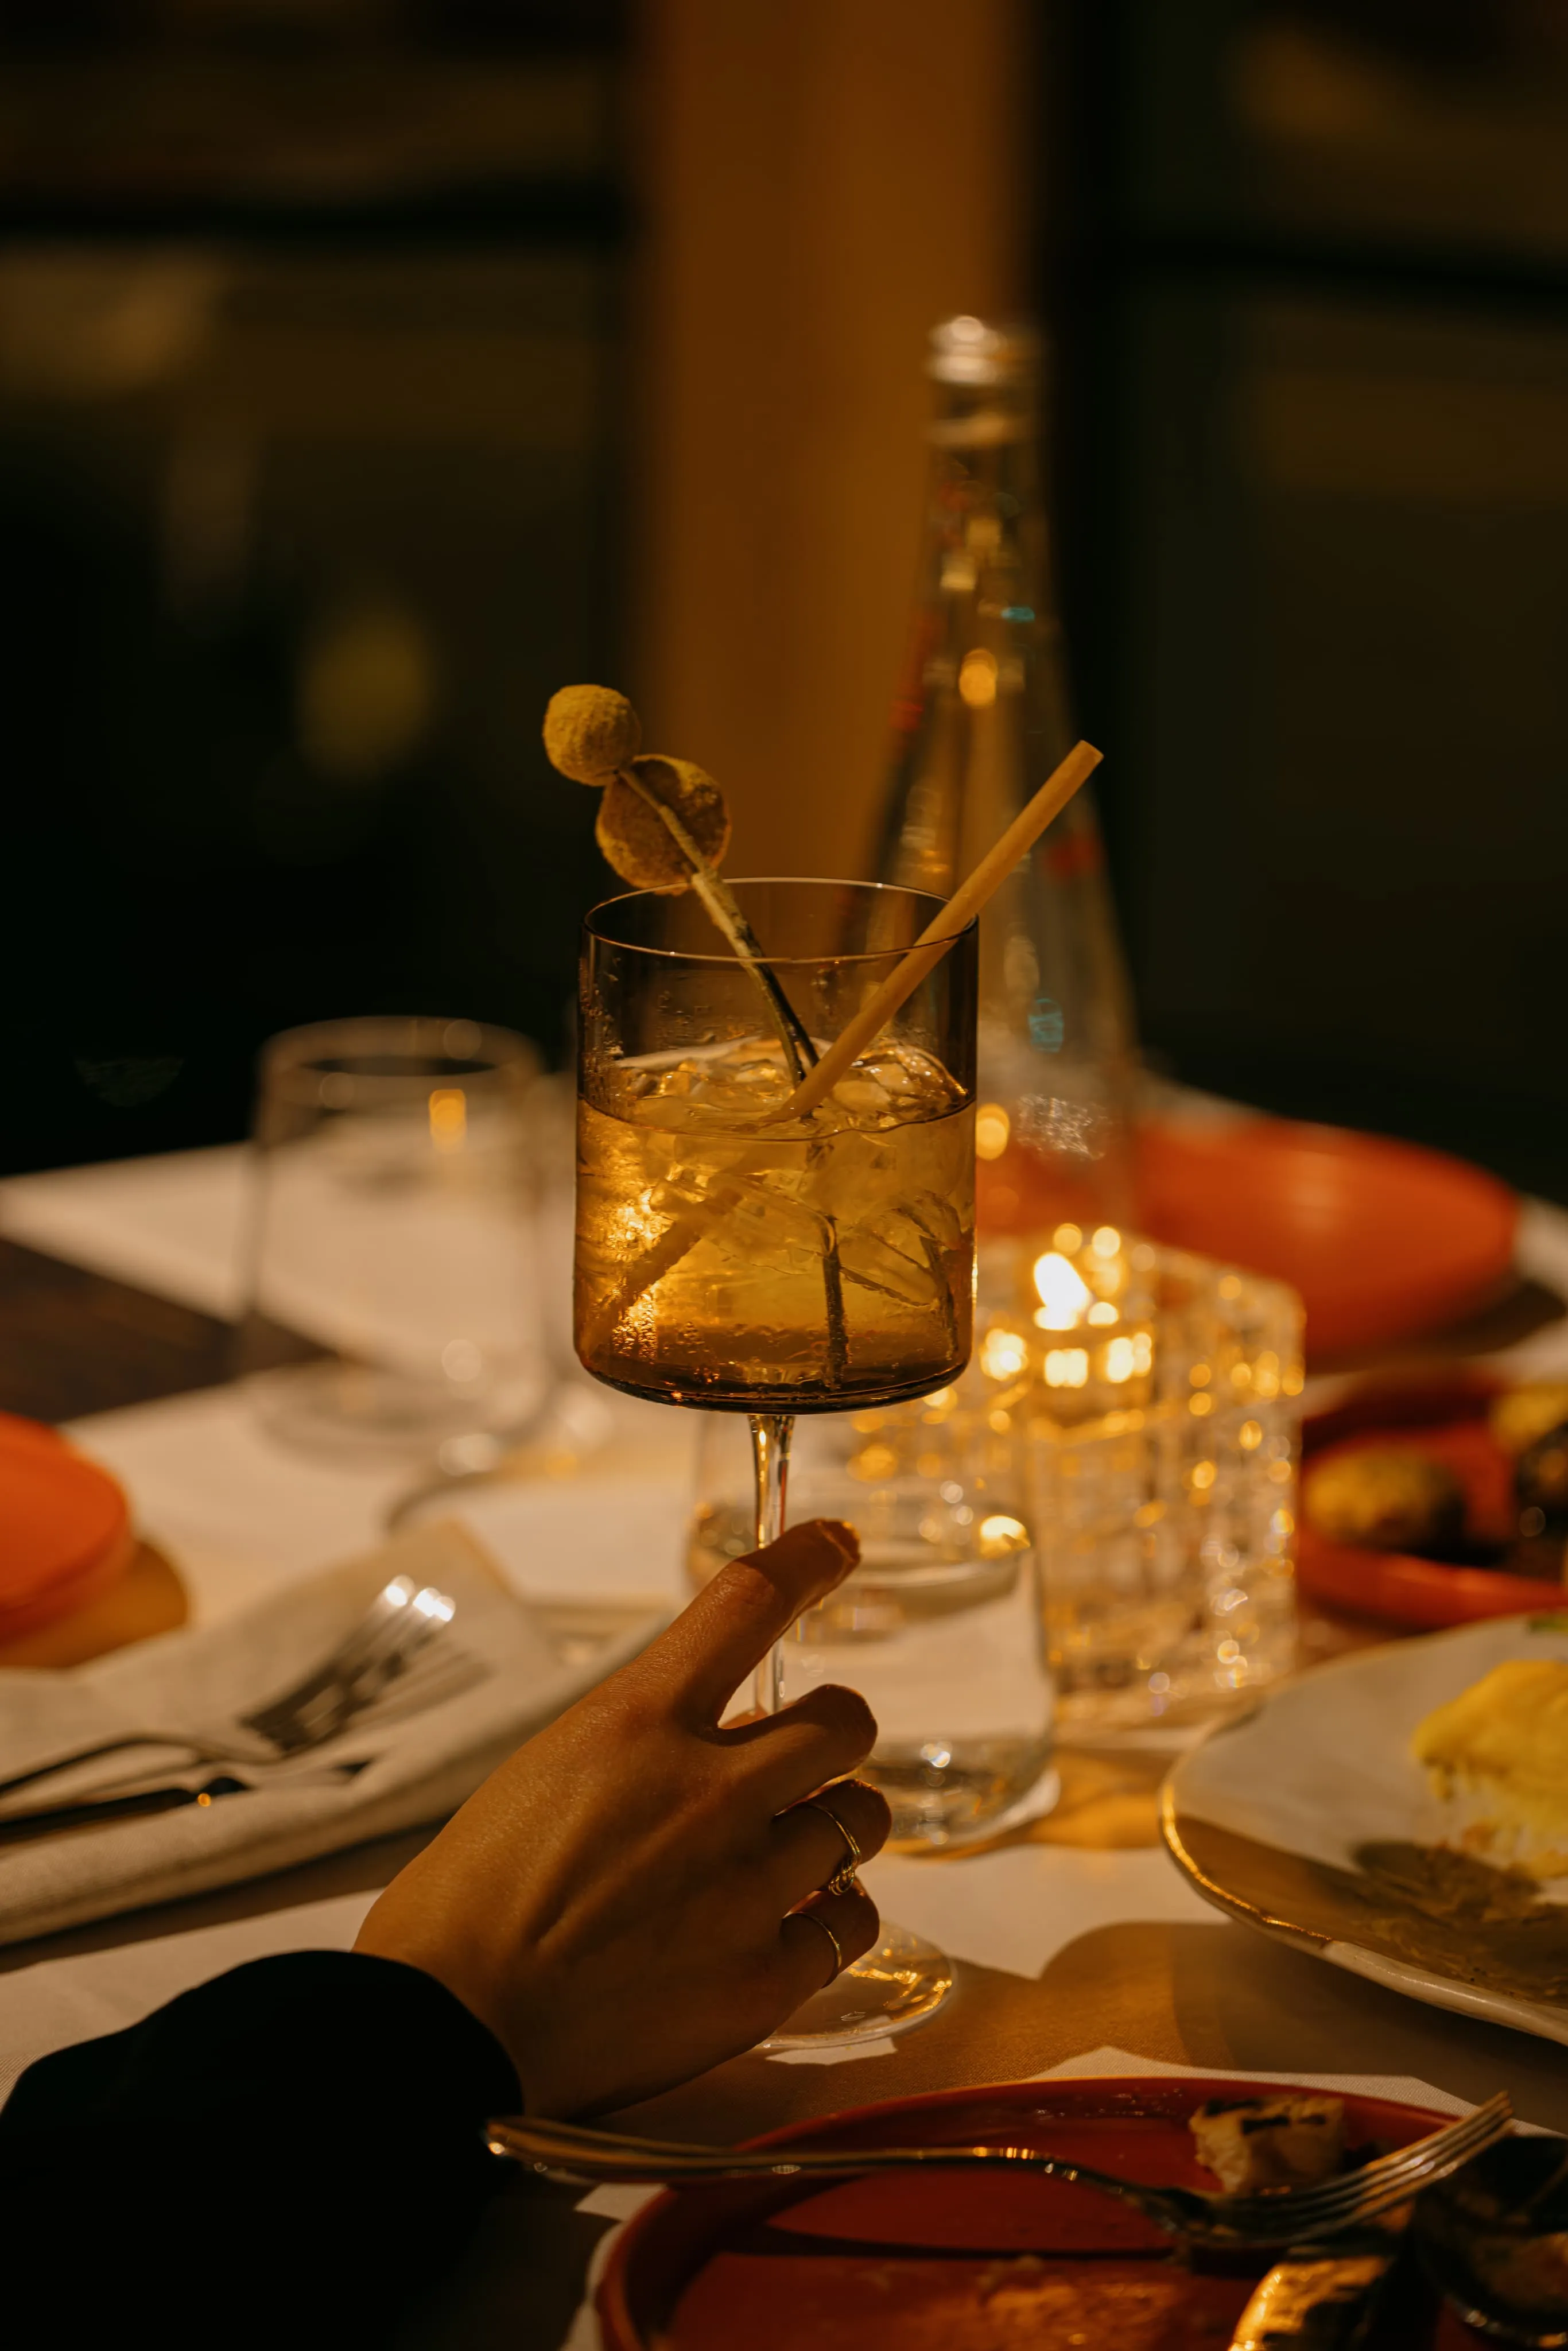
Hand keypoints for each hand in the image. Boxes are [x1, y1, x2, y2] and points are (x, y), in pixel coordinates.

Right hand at [355, 1518, 889, 2115]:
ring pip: (860, 1819)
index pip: (748, 1602)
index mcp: (636, 1722)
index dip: (808, 1561)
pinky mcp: (763, 1977)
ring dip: (832, 1826)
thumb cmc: (461, 1908)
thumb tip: (704, 1754)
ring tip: (789, 1855)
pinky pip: (851, 1923)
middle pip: (844, 1720)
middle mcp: (710, 1788)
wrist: (447, 2035)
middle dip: (833, 1731)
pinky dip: (831, 1919)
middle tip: (804, 1760)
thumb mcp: (540, 1775)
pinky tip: (794, 1928)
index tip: (839, 1546)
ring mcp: (748, 1884)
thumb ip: (634, 1751)